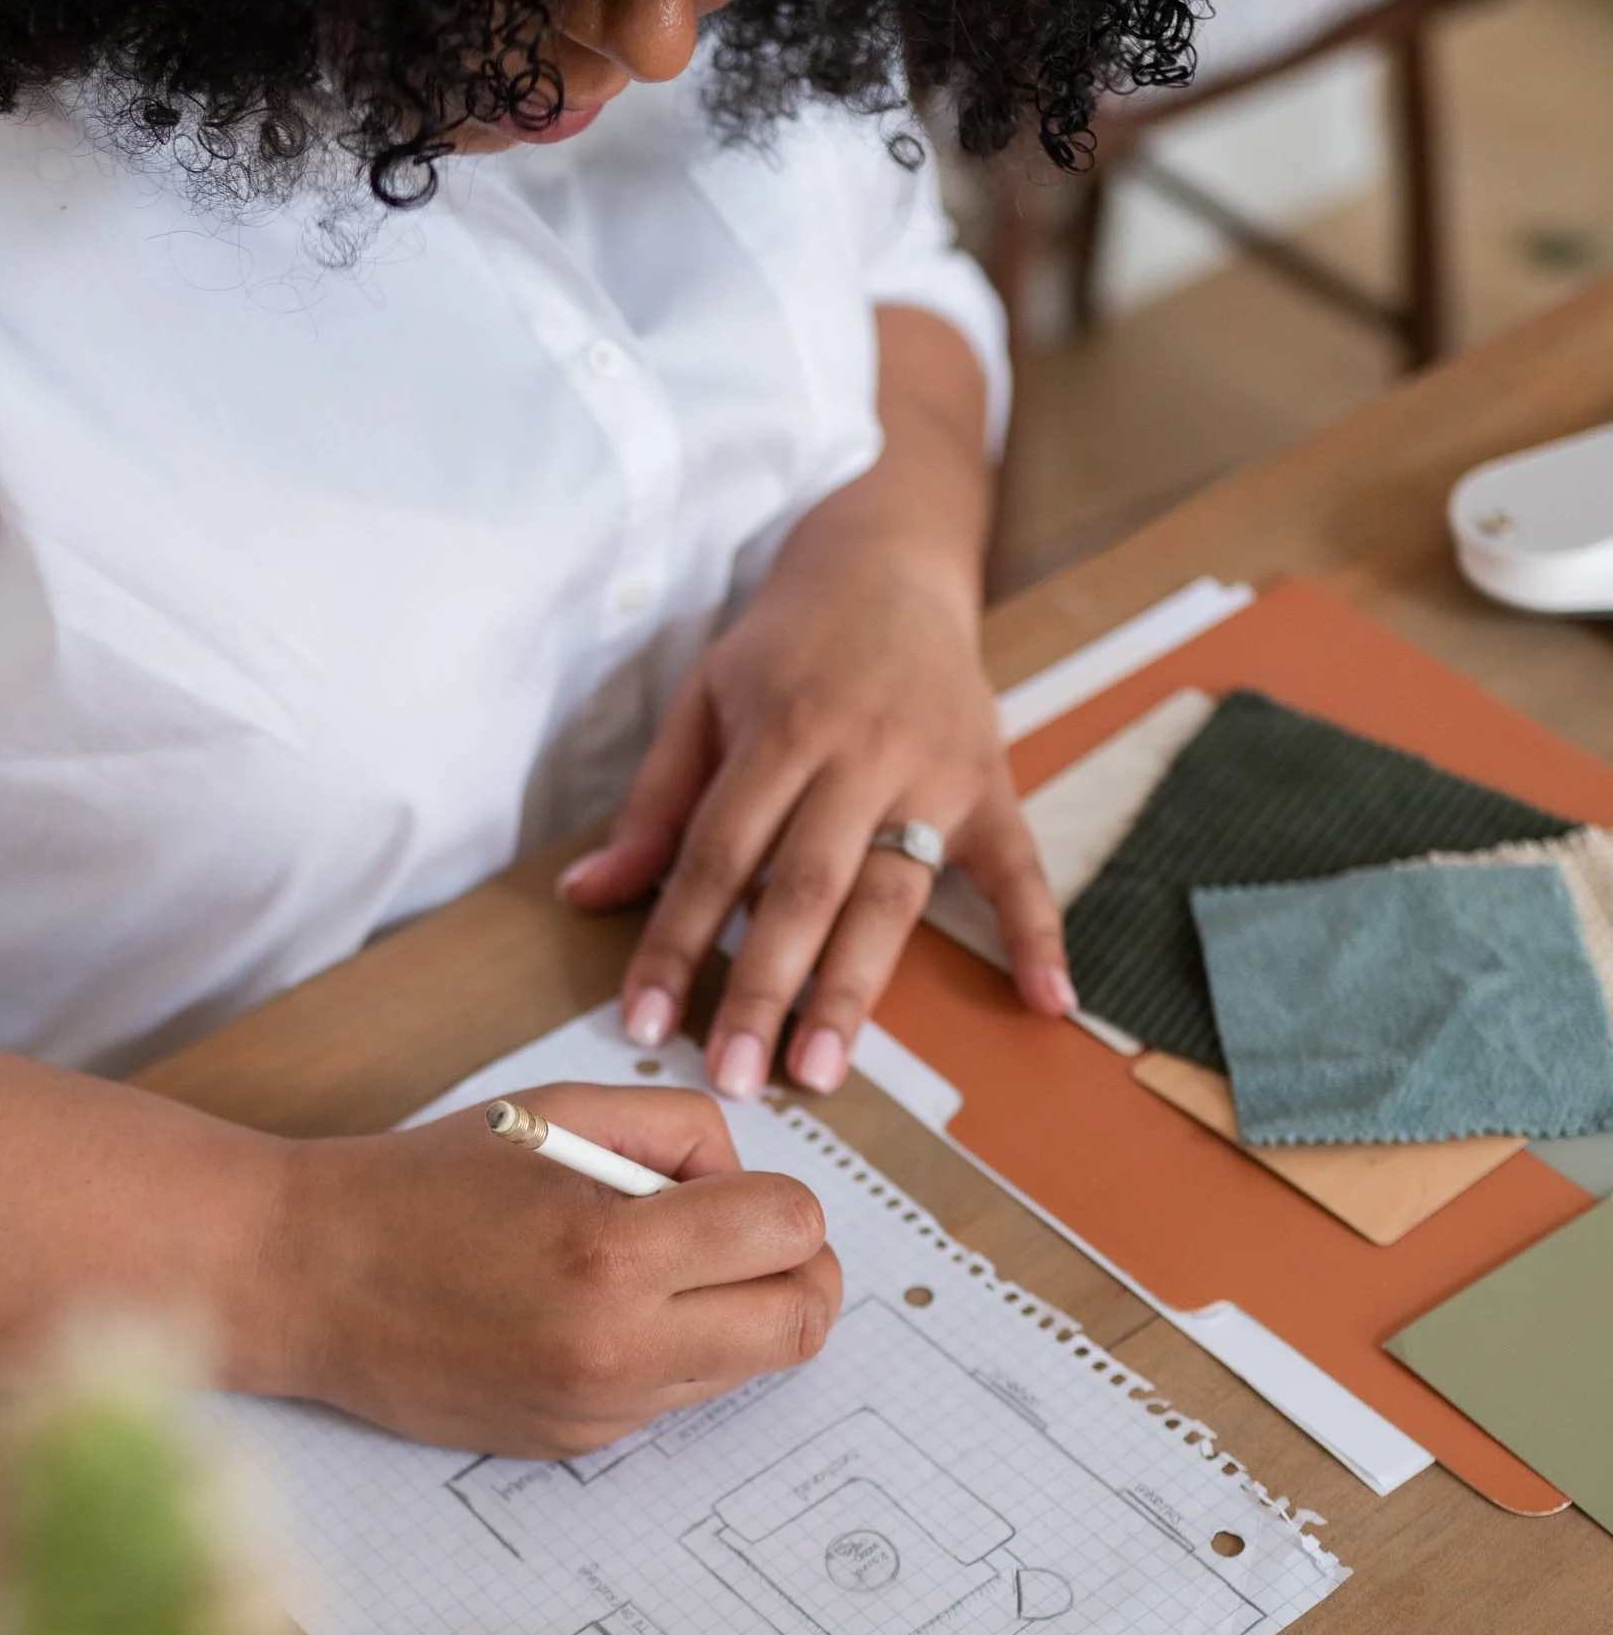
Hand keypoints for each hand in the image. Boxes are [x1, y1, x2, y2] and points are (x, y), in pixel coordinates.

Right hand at [261, 1084, 841, 1455]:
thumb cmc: (422, 1183)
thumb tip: (746, 1182)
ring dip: (734, 1314)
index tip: (731, 1187)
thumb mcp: (554, 1110)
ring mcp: (599, 1409)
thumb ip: (676, 1131)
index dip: (779, 1198)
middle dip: (799, 1271)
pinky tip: (597, 1313)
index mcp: (613, 1252)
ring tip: (652, 1270)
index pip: (792, 1231)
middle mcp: (617, 1348)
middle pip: (801, 1324)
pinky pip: (675, 1399)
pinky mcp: (576, 1445)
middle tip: (748, 1239)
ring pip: (748, 1368)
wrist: (305, 1280)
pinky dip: (669, 1352)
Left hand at [561, 308, 1072, 1098]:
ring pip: (892, 895)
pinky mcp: (992, 783)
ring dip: (857, 989)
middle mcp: (861, 754)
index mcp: (780, 729)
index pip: (716, 856)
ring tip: (822, 1069)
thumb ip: (655, 803)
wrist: (892, 558)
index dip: (676, 942)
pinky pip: (1022, 867)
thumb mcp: (705, 698)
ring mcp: (935, 774)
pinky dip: (1040, 934)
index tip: (647, 1023)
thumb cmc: (787, 641)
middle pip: (804, 888)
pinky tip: (1048, 1003)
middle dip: (765, 988)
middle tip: (734, 1076)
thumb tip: (587, 894)